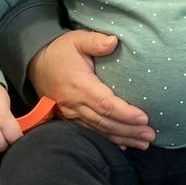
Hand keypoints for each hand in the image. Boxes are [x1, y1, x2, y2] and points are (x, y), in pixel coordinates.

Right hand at [28, 30, 154, 149]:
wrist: (35, 63)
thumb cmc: (60, 50)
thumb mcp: (77, 39)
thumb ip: (95, 41)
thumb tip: (114, 41)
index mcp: (80, 85)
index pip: (106, 104)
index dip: (125, 113)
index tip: (144, 118)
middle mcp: (75, 103)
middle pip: (105, 122)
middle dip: (129, 130)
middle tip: (150, 136)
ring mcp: (71, 113)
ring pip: (100, 130)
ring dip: (123, 138)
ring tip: (143, 143)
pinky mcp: (70, 117)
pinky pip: (91, 132)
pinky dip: (108, 140)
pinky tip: (123, 145)